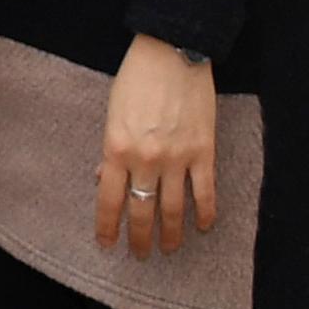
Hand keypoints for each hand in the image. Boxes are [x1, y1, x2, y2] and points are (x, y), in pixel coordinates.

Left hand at [95, 33, 219, 256]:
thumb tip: (102, 179)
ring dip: (171, 234)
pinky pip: (205, 193)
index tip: (107, 245)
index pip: (108, 200)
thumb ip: (110, 150)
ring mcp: (177, 158)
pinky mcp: (204, 152)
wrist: (172, 52)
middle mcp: (145, 159)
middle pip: (141, 211)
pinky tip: (203, 227)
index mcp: (116, 148)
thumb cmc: (136, 79)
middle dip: (139, 238)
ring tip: (170, 249)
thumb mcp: (112, 113)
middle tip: (140, 255)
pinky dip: (205, 214)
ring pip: (173, 209)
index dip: (107, 227)